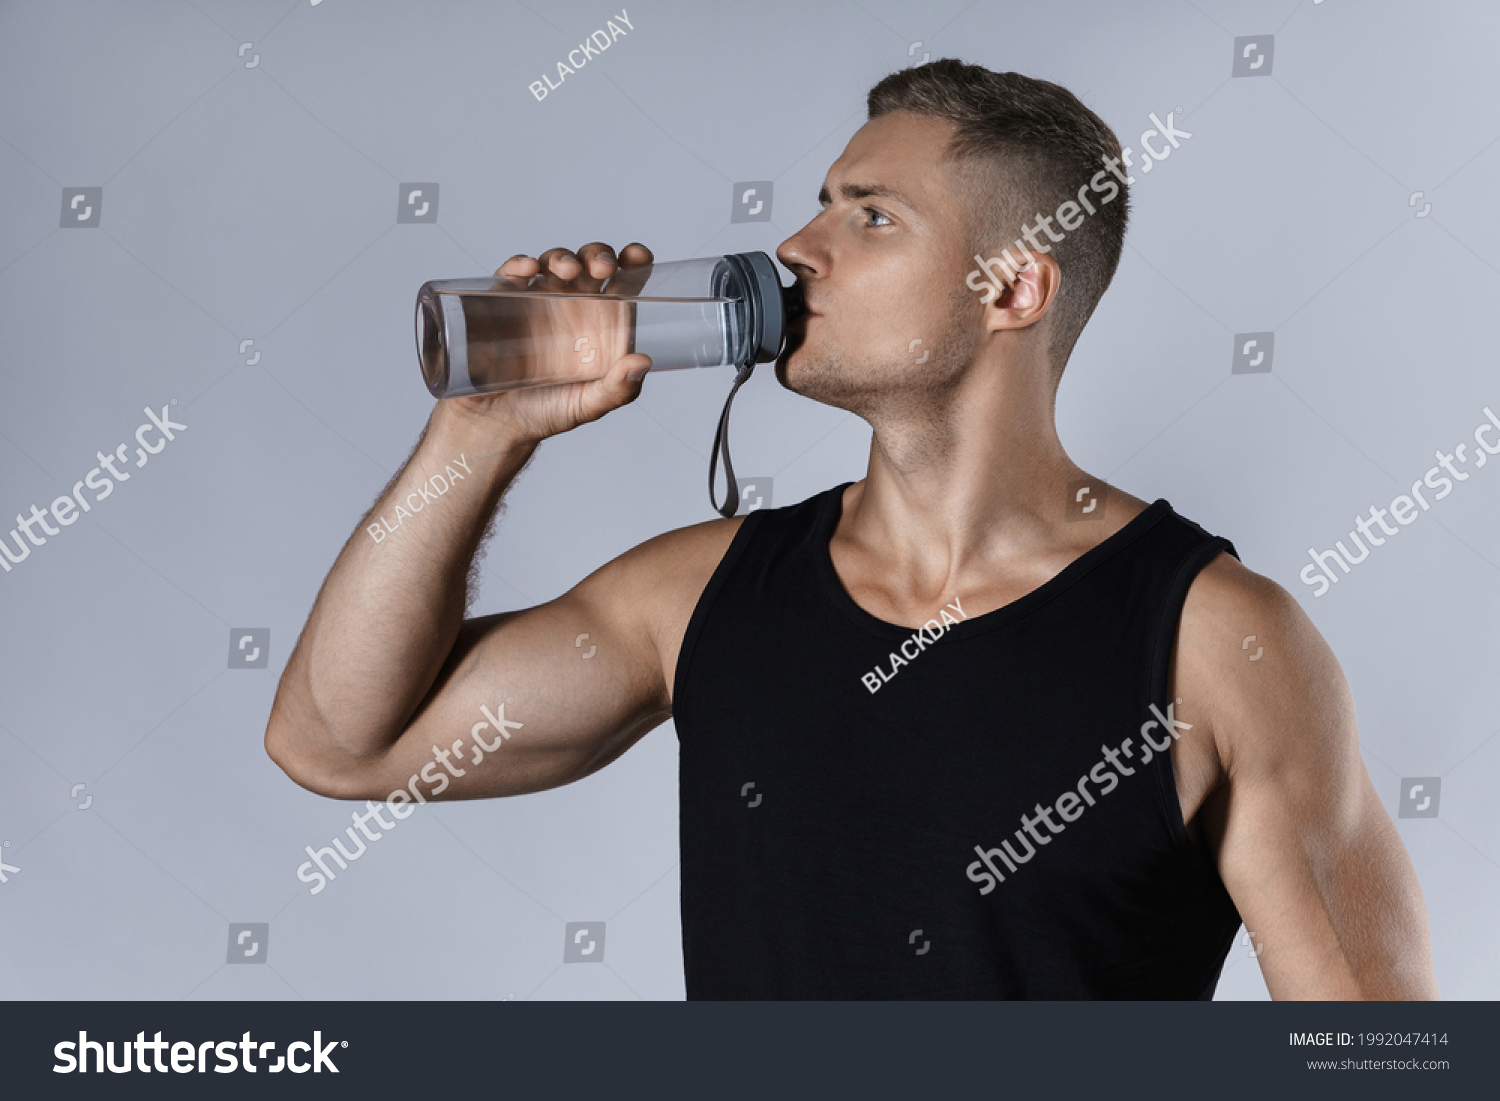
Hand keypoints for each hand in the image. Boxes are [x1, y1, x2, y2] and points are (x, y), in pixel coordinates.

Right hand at [448, 242, 655, 442]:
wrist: (496, 423)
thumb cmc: (547, 411)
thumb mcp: (588, 405)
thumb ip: (618, 390)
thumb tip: (642, 362)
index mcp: (601, 322)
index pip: (623, 282)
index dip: (633, 262)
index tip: (638, 256)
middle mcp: (572, 304)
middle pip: (590, 263)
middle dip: (598, 256)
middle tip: (603, 268)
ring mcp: (537, 299)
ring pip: (553, 261)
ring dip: (563, 257)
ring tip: (568, 270)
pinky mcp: (501, 302)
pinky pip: (510, 274)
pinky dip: (519, 264)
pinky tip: (528, 269)